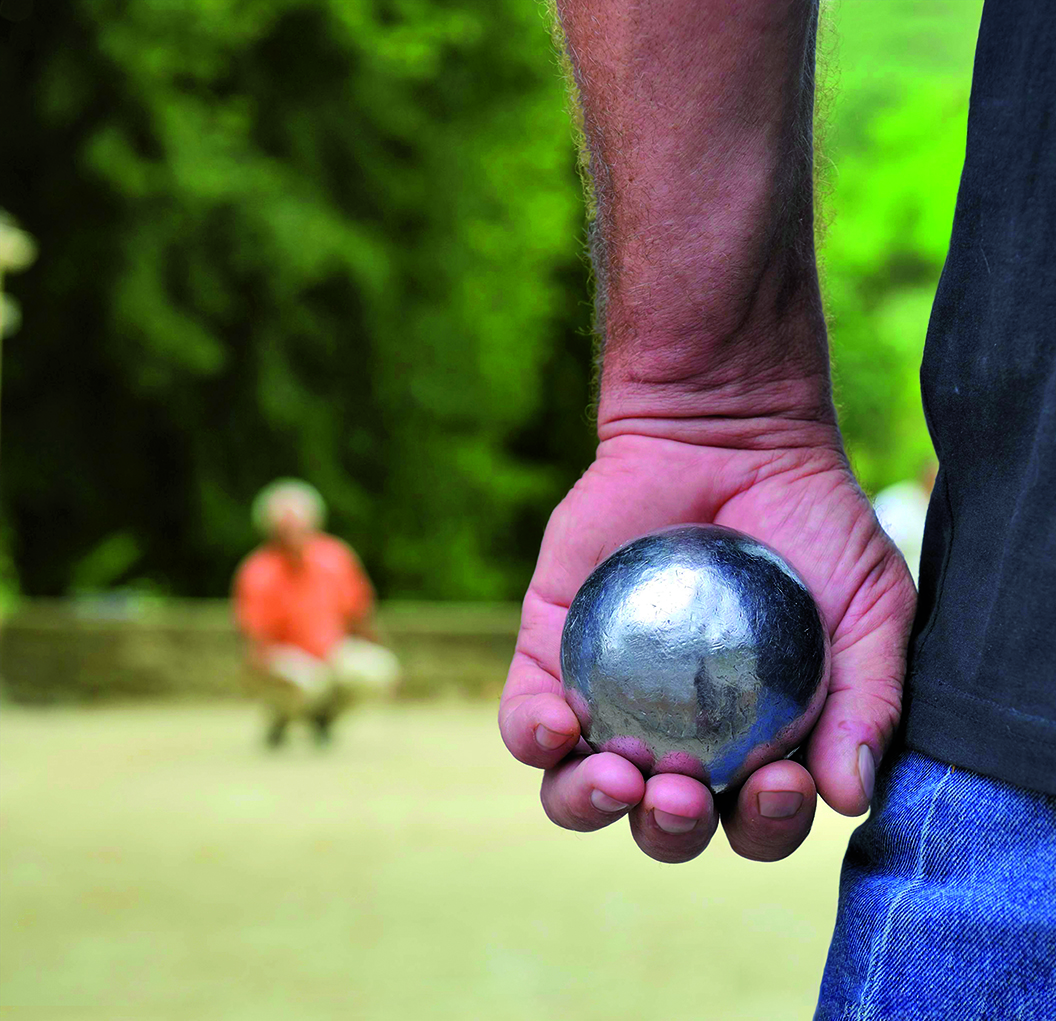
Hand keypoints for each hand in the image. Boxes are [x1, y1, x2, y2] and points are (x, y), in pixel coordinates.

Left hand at [499, 427, 915, 863]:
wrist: (730, 432)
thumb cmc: (813, 524)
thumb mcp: (872, 606)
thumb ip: (870, 699)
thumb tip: (848, 797)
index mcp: (752, 742)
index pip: (753, 818)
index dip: (765, 826)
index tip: (780, 782)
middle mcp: (676, 734)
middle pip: (661, 822)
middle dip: (672, 831)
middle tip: (685, 795)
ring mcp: (608, 697)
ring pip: (578, 789)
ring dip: (593, 804)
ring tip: (622, 778)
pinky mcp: (551, 653)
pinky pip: (526, 719)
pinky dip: (534, 736)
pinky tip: (559, 725)